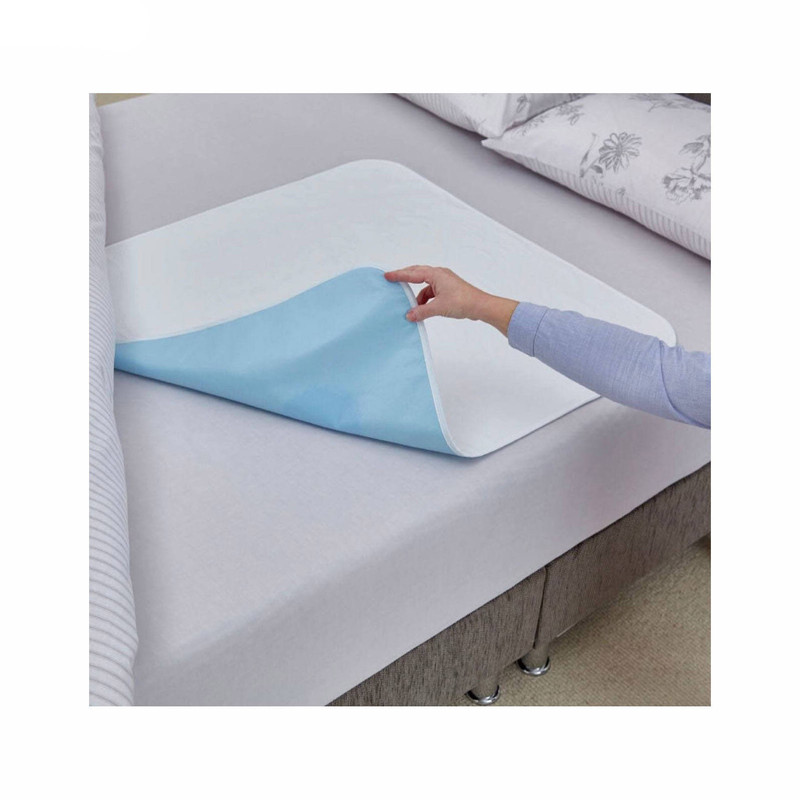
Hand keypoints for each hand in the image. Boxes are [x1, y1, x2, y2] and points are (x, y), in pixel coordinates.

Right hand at [384, 265, 518, 335]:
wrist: (481, 306)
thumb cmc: (463, 301)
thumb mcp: (438, 308)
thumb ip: (422, 311)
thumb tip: (409, 315)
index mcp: (436, 274)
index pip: (412, 273)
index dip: (398, 275)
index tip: (387, 276)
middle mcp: (439, 274)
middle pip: (417, 273)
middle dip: (405, 278)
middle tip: (392, 281)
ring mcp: (444, 281)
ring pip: (425, 285)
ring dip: (417, 295)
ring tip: (411, 306)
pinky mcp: (448, 289)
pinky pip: (431, 291)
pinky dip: (425, 299)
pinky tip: (422, 309)